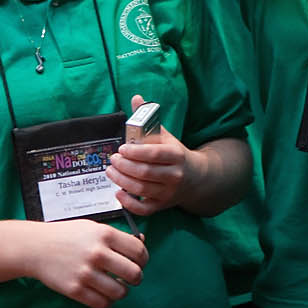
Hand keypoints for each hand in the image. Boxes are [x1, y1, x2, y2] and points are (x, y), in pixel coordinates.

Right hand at [28, 220, 146, 307]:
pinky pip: (102, 303)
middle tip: (131, 277)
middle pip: (134, 274)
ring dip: (122, 291)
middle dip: (136, 278)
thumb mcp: (93, 227)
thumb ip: (117, 237)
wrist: (37, 247)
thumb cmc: (68, 236)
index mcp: (105, 234)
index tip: (140, 262)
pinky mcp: (75, 290)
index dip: (143, 259)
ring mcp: (86, 273)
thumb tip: (142, 244)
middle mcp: (97, 254)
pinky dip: (107, 301)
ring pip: (120, 292)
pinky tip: (103, 293)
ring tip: (116, 286)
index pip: (138, 251)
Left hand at [106, 93, 189, 214]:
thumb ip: (148, 118)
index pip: (155, 154)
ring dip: (122, 181)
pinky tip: (118, 193)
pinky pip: (144, 209)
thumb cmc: (175, 154)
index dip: (136, 152)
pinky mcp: (162, 205)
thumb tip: (137, 98)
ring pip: (142, 190)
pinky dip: (129, 203)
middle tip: (113, 159)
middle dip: (125, 166)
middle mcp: (174, 175)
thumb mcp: (165, 135)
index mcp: (176, 155)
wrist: (196, 177)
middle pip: (146, 173)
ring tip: (111, 171)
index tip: (122, 148)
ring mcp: (168, 192)